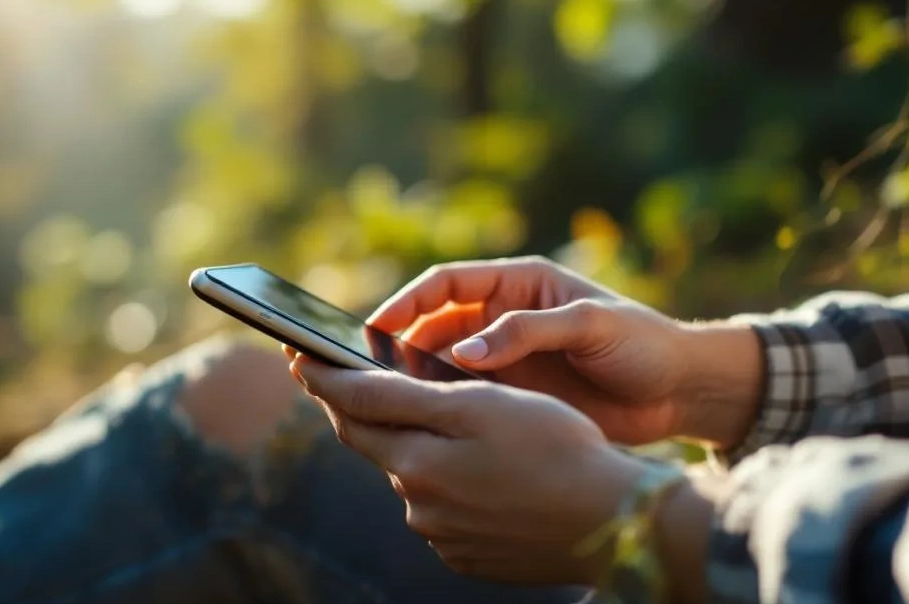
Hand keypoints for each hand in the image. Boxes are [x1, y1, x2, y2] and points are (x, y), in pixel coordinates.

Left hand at [290, 353, 647, 584]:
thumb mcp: (478, 404)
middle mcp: (419, 504)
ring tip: (424, 416)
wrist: (614, 522)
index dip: (321, 377)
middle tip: (333, 376)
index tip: (294, 352)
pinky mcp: (469, 554)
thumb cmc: (555, 447)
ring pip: (411, 475)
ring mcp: (443, 535)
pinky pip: (442, 508)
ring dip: (410, 445)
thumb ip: (403, 396)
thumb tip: (343, 392)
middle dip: (356, 408)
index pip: (352, 410)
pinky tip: (475, 468)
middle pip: (376, 444)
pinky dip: (444, 480)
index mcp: (415, 461)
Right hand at [369, 257, 760, 447]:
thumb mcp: (591, 326)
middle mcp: (503, 318)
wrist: (681, 392)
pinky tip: (427, 423)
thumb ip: (529, 332)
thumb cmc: (644, 344)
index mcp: (519, 283)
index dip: (407, 302)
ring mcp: (506, 359)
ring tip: (389, 399)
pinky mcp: (514, 396)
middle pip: (433, 324)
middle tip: (368, 371)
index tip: (376, 327)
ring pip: (443, 363)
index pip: (446, 284)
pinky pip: (466, 397)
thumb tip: (464, 351)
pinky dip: (443, 405)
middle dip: (399, 343)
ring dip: (417, 377)